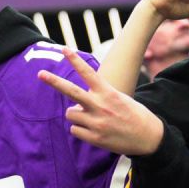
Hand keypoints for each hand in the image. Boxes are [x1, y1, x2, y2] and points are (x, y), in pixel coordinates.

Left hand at [38, 47, 164, 155]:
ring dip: (76, 114)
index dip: (75, 60)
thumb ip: (98, 97)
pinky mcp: (95, 138)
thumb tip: (77, 104)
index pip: (88, 73)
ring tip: (92, 118)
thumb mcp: (119, 98)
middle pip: (71, 91)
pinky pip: (74, 130)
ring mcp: (96, 123)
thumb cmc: (133, 114)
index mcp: (108, 92)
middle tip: (40, 73)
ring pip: (70, 114)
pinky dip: (80, 129)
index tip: (64, 49)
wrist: (148, 137)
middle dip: (53, 81)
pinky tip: (94, 130)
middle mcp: (100, 105)